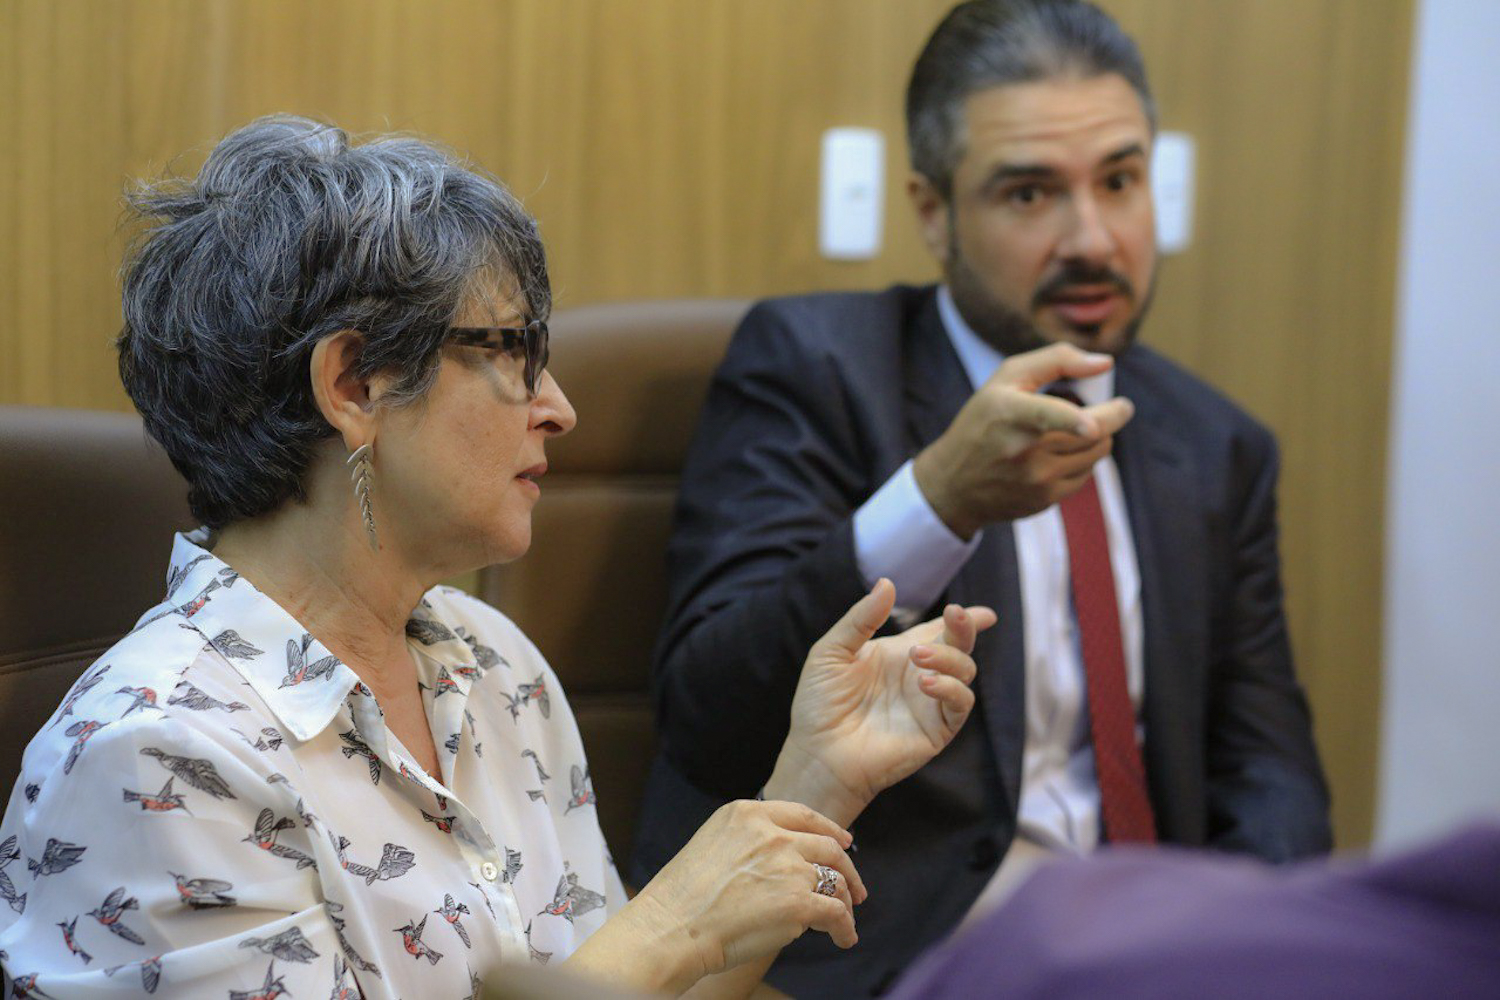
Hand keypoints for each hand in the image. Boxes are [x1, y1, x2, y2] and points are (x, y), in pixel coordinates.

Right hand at [612, 800, 866, 990]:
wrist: (672, 926)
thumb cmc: (683, 896)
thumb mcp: (714, 842)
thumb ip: (750, 841)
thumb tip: (783, 860)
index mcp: (749, 814)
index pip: (803, 815)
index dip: (830, 829)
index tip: (844, 841)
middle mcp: (774, 835)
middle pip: (828, 846)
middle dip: (847, 868)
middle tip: (854, 887)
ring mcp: (789, 867)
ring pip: (835, 880)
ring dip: (845, 902)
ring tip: (846, 919)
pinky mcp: (799, 902)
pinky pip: (835, 913)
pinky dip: (845, 928)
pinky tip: (844, 938)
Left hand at [765, 580, 997, 826]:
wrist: (818, 753)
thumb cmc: (819, 704)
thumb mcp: (832, 651)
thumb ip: (862, 618)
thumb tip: (888, 583)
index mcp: (897, 654)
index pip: (938, 631)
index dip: (964, 619)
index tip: (986, 612)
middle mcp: (918, 675)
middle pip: (959, 645)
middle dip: (965, 627)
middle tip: (956, 613)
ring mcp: (929, 702)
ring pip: (964, 670)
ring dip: (949, 656)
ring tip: (917, 656)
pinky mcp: (936, 729)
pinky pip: (960, 703)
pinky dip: (949, 688)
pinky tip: (924, 683)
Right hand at [912, 342, 1135, 536]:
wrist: (953, 484)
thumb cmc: (984, 420)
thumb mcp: (1005, 379)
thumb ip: (1057, 360)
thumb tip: (1106, 363)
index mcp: (1009, 413)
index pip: (1044, 416)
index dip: (1072, 421)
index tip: (1091, 426)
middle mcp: (1023, 449)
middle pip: (1095, 431)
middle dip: (1114, 414)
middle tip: (1121, 406)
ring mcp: (1036, 479)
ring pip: (1099, 450)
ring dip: (1098, 436)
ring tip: (1079, 429)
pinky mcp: (1045, 499)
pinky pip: (1087, 473)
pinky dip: (1085, 459)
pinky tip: (1063, 453)